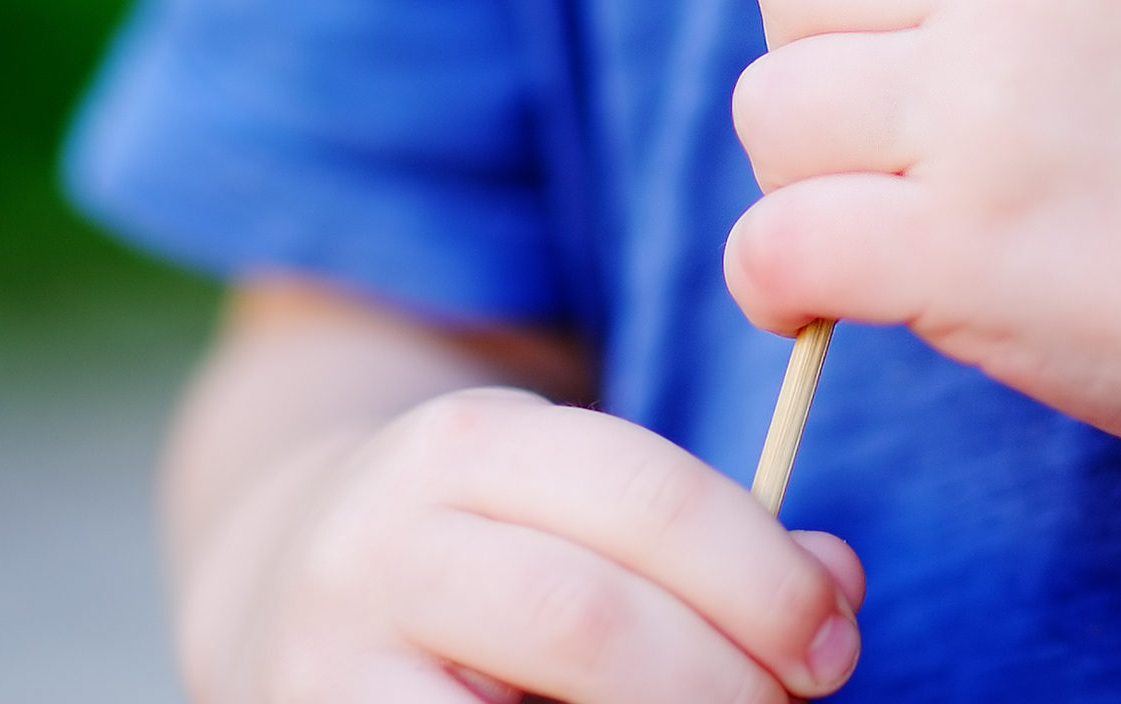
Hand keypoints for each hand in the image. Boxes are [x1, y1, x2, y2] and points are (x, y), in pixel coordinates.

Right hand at [181, 379, 863, 703]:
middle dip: (725, 675)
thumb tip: (838, 583)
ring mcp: (335, 654)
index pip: (646, 499)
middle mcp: (386, 538)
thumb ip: (712, 537)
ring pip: (537, 698)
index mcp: (471, 443)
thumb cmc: (493, 556)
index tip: (836, 638)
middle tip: (801, 701)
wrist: (282, 592)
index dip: (764, 577)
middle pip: (591, 617)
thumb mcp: (581, 505)